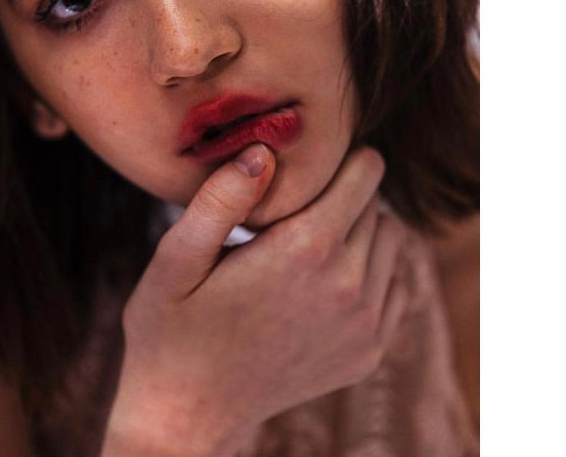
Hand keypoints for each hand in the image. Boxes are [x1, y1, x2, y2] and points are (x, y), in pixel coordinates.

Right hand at [102, 145, 406, 456]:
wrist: (187, 413)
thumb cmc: (171, 328)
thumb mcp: (175, 259)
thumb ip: (219, 201)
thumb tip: (262, 152)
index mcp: (304, 250)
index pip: (364, 174)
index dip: (342, 157)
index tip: (311, 163)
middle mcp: (348, 286)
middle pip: (375, 205)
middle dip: (343, 194)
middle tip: (297, 203)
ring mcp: (365, 326)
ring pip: (390, 243)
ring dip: (359, 230)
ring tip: (308, 237)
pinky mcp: (369, 353)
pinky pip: (394, 287)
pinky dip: (371, 271)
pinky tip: (324, 278)